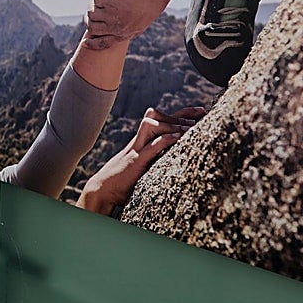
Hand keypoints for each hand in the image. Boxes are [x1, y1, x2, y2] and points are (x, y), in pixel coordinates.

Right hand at [77, 106, 206, 214]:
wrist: (102, 190)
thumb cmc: (121, 181)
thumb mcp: (140, 166)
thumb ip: (153, 159)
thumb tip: (172, 157)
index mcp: (141, 142)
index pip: (160, 120)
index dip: (180, 113)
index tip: (200, 111)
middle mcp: (138, 141)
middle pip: (156, 116)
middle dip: (180, 114)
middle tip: (200, 115)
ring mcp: (136, 150)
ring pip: (151, 125)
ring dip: (172, 124)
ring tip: (190, 127)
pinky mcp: (136, 162)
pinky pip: (151, 146)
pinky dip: (165, 140)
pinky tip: (179, 138)